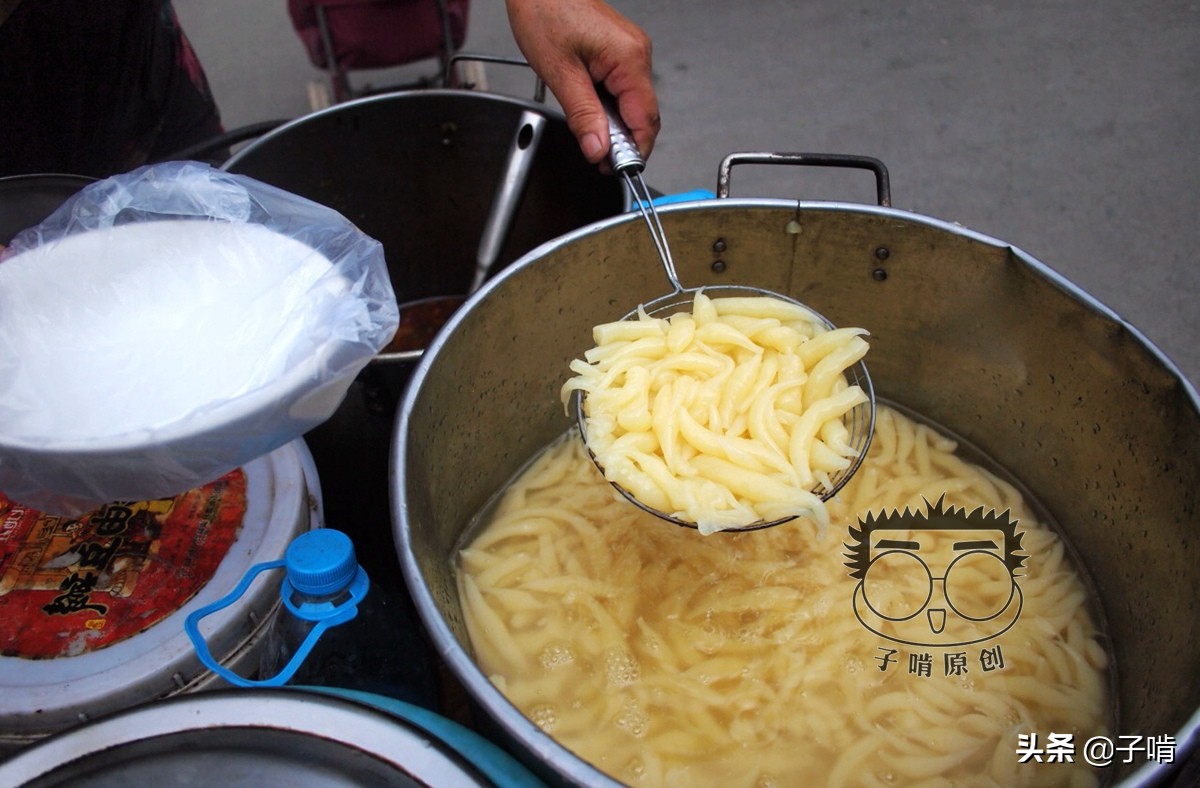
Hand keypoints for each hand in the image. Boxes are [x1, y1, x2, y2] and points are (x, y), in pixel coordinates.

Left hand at [505, 0, 659, 165]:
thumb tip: (598, 149)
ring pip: (630, 104)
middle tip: (594, 156)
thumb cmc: (544, 10)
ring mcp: (630, 51)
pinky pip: (621, 89)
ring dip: (612, 123)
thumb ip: (582, 115)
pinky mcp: (619, 51)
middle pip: (641, 115)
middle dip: (621, 141)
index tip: (614, 170)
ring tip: (585, 127)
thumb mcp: (559, 72)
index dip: (633, 151)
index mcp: (628, 58)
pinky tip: (588, 106)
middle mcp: (637, 53)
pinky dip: (607, 105)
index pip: (645, 120)